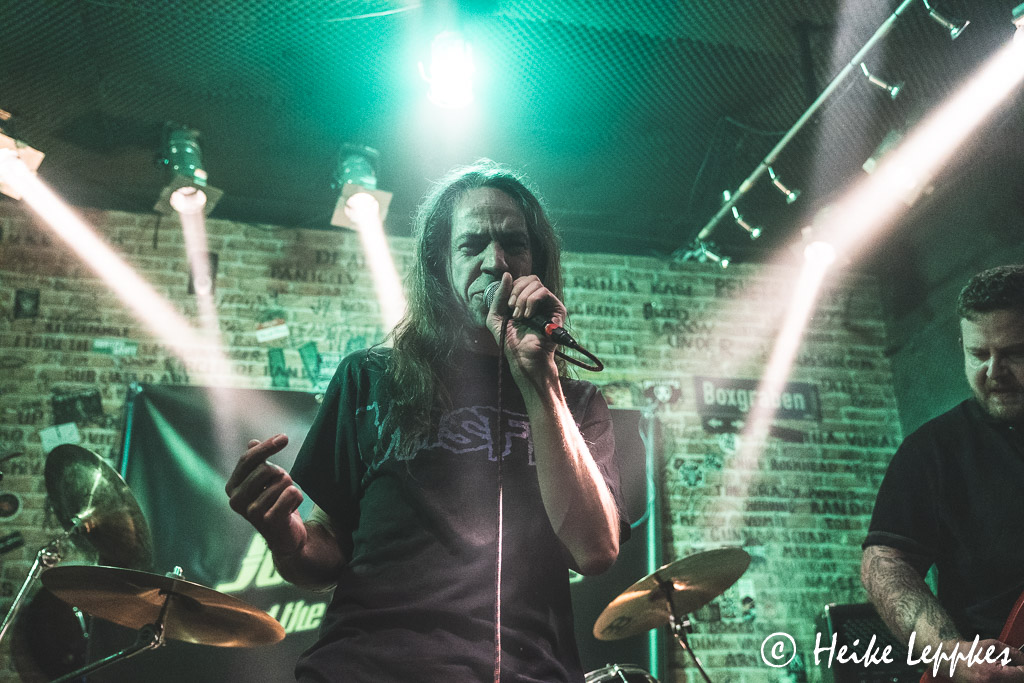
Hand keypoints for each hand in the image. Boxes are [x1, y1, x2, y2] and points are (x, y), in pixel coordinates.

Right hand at [225, 434, 306, 555]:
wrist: (286, 536)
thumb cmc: (275, 503)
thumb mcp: (265, 480)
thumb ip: (257, 462)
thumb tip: (252, 442)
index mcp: (232, 487)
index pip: (249, 459)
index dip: (267, 446)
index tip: (285, 438)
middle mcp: (237, 500)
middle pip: (266, 469)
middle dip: (281, 474)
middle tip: (281, 489)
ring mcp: (251, 512)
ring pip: (282, 480)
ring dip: (290, 488)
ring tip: (284, 502)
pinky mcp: (269, 521)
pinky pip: (291, 493)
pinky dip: (297, 498)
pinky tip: (290, 511)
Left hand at [486, 272, 565, 377]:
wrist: (523, 357)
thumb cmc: (510, 341)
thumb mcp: (496, 315)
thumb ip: (499, 295)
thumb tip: (507, 274)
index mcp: (526, 300)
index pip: (521, 280)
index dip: (512, 288)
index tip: (507, 307)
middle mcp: (540, 300)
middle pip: (530, 278)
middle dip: (516, 291)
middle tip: (512, 309)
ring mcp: (550, 304)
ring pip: (536, 283)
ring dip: (523, 298)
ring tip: (520, 316)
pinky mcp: (558, 309)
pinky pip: (544, 292)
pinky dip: (531, 301)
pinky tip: (528, 316)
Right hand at [936, 639, 1023, 681]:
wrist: (945, 659)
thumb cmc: (964, 651)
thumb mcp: (988, 646)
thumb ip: (1008, 651)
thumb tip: (1022, 657)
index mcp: (992, 673)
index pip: (1020, 675)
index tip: (1022, 663)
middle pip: (1017, 682)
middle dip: (1018, 673)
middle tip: (1016, 666)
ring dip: (1010, 677)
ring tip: (1002, 668)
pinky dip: (1001, 680)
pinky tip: (995, 674)